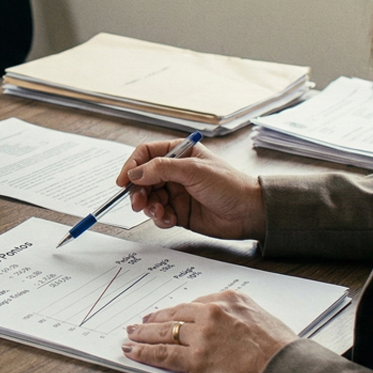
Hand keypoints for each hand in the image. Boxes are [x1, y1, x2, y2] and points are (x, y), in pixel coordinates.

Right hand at [118, 140, 265, 240]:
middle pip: (143, 178)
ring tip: (159, 212)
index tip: (123, 181)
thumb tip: (135, 173)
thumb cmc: (229, 185)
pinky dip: (159, 218)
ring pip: (148, 198)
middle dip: (138, 191)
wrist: (248, 213)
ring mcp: (176, 192)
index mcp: (179, 153)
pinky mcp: (178, 212)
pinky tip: (169, 219)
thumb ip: (161, 169)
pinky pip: (159, 214)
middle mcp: (175, 172)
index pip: (146, 154)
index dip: (132, 166)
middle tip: (138, 202)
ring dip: (149, 206)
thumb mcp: (193, 171)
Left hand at [122, 290, 296, 372]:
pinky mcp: (196, 359)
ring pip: (164, 332)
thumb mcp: (260, 317)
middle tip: (142, 322)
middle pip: (174, 314)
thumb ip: (237, 316)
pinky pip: (162, 354)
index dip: (177, 311)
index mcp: (228, 299)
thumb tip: (225, 324)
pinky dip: (143, 352)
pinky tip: (132, 352)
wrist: (286, 369)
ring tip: (131, 334)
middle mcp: (212, 312)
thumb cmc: (281, 348)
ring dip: (143, 334)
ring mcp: (202, 336)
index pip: (194, 303)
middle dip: (156, 319)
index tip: (169, 314)